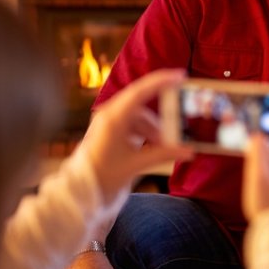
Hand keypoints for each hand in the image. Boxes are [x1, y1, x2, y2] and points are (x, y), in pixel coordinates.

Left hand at [78, 69, 193, 204]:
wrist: (80, 191)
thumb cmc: (102, 176)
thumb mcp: (135, 164)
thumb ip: (163, 155)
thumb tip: (189, 151)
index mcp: (113, 118)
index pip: (140, 91)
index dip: (162, 81)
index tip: (181, 76)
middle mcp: (110, 114)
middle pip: (142, 104)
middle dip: (161, 116)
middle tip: (179, 124)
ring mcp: (109, 121)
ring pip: (140, 116)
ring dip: (154, 129)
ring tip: (165, 147)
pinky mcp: (110, 130)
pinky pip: (133, 124)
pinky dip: (145, 133)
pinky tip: (152, 147)